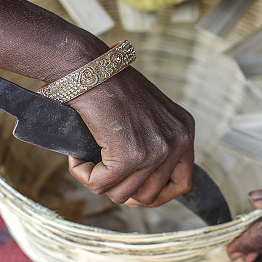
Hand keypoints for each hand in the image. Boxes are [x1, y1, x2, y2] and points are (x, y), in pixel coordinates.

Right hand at [66, 67, 195, 206]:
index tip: (134, 191)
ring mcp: (155, 149)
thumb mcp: (145, 114)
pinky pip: (100, 185)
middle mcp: (177, 140)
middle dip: (123, 191)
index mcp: (183, 130)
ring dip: (100, 182)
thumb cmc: (108, 85)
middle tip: (102, 174)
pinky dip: (83, 174)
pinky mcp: (129, 155)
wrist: (88, 66)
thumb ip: (151, 142)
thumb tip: (139, 187)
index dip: (156, 194)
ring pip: (123, 194)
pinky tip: (77, 156)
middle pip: (151, 195)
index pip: (183, 183)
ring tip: (87, 159)